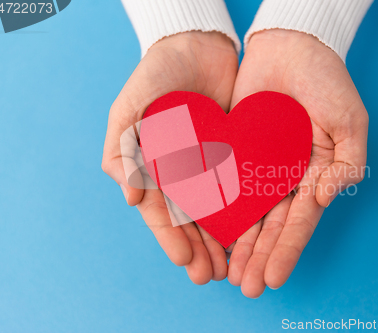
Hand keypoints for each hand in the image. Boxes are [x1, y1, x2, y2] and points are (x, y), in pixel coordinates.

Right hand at [102, 31, 238, 283]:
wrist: (198, 46)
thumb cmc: (158, 74)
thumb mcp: (132, 108)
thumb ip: (125, 150)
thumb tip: (132, 199)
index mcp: (153, 167)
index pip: (161, 211)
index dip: (172, 238)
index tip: (186, 262)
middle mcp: (181, 173)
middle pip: (190, 220)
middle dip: (199, 249)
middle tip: (213, 275)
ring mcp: (209, 166)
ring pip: (215, 212)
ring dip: (222, 239)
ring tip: (232, 265)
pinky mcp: (235, 155)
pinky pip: (239, 188)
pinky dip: (243, 211)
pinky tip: (252, 232)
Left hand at [227, 29, 368, 297]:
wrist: (290, 46)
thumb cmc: (327, 81)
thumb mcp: (351, 121)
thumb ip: (348, 164)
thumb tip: (324, 200)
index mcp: (315, 176)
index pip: (300, 221)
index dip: (287, 250)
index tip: (274, 277)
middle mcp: (286, 178)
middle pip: (271, 225)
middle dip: (259, 257)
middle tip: (247, 287)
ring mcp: (259, 167)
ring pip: (246, 212)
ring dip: (237, 244)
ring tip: (227, 274)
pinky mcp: (235, 152)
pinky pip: (224, 183)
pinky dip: (216, 209)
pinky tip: (207, 233)